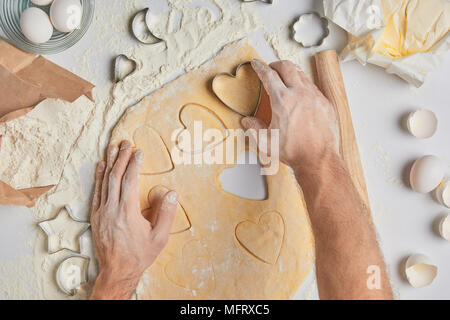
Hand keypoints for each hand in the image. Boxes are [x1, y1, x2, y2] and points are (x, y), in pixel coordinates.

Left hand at [89, 140, 177, 299]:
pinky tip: (100, 166)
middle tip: (125, 142)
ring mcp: (101, 212)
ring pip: (104, 182)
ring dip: (109, 163)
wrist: (117, 271)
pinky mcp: (95, 216)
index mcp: (128, 212)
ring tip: (112, 147)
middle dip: (121, 157)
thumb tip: (172, 193)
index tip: (138, 151)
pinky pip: (96, 192)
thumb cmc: (140, 255)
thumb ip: (166, 214)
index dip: (134, 163)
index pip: (130, 180)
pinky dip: (98, 177)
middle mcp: (112, 209)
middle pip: (115, 176)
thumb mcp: (159, 238)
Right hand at [242, 60, 340, 169]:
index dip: (260, 67)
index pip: (269, 75)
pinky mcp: (325, 104)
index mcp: (283, 100)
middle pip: (287, 67)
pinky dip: (304, 84)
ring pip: (302, 75)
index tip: (257, 64)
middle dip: (276, 64)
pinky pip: (313, 87)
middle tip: (271, 68)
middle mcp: (300, 94)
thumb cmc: (294, 152)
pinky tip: (301, 93)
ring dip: (291, 73)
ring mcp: (315, 97)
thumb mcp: (266, 142)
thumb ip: (253, 129)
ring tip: (286, 78)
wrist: (319, 159)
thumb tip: (247, 122)